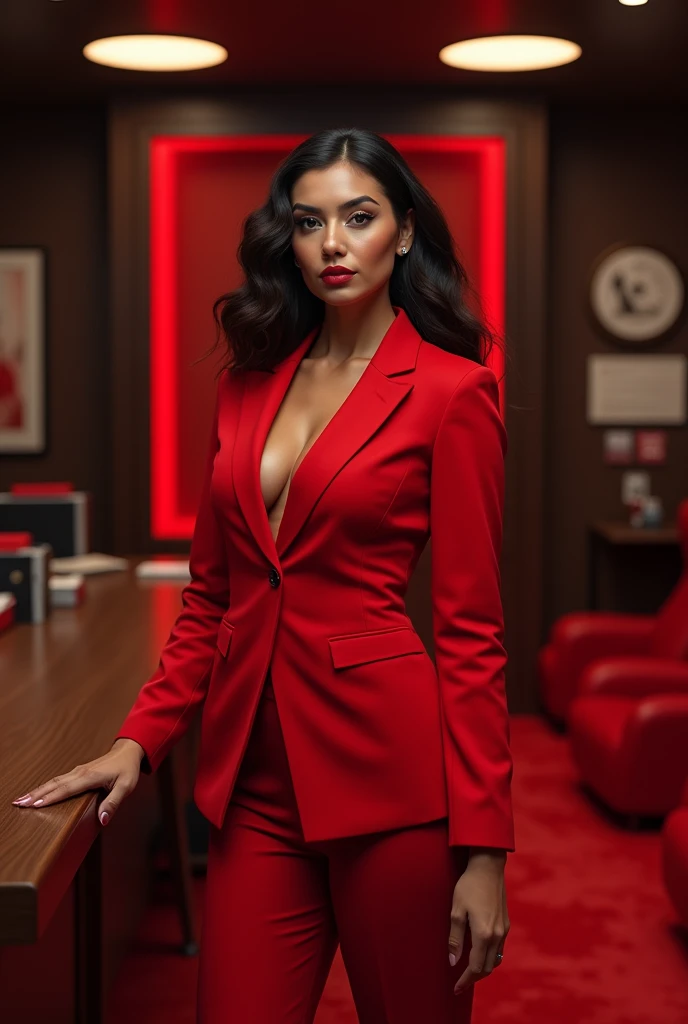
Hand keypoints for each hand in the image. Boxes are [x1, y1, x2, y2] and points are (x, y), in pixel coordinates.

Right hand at [11, 738, 145, 825]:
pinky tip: (37, 792)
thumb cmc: (127, 769)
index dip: (50, 798)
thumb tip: (103, 819)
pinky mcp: (77, 772)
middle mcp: (80, 773)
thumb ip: (114, 803)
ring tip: (21, 799)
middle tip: (18, 803)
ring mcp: (78, 771)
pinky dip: (45, 786)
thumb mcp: (126, 787)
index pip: (66, 790)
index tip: (34, 805)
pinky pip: (58, 780)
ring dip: (37, 790)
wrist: (127, 752)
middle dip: (35, 794)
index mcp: (90, 777)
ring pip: (53, 781)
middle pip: (54, 785)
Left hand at [448, 850, 509, 995]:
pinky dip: (488, 957)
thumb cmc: (468, 886)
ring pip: (494, 960)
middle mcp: (497, 935)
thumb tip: (452, 962)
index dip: (465, 980)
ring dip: (482, 968)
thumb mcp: (456, 911)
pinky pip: (498, 949)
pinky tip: (478, 953)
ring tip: (467, 971)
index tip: (455, 988)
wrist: (488, 867)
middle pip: (486, 968)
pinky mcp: (506, 924)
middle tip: (459, 984)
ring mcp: (504, 930)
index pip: (475, 967)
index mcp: (484, 934)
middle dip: (473, 978)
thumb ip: (455, 939)